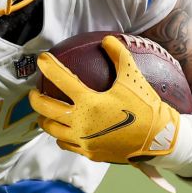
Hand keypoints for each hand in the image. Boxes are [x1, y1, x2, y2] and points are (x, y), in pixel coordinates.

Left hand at [28, 35, 181, 164]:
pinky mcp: (89, 153)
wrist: (158, 140)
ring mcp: (83, 140)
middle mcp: (81, 123)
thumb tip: (107, 39)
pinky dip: (60, 136)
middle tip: (34, 91)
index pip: (62, 80)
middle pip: (46, 109)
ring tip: (44, 112)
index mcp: (89, 103)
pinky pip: (66, 144)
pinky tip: (63, 131)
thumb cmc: (146, 107)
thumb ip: (119, 56)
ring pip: (52, 130)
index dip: (49, 66)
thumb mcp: (133, 78)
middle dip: (35, 98)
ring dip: (44, 119)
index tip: (41, 59)